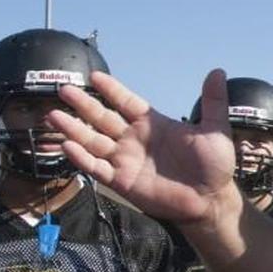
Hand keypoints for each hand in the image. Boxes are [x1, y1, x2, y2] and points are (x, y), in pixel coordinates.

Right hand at [48, 69, 240, 228]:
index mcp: (153, 124)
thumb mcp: (215, 129)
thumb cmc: (214, 165)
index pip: (126, 102)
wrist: (211, 199)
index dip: (111, 90)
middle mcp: (135, 140)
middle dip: (83, 104)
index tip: (94, 76)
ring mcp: (126, 160)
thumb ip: (213, 101)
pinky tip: (67, 145)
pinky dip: (81, 158)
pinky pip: (96, 168)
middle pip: (102, 118)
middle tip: (64, 89)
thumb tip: (218, 72)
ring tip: (54, 115)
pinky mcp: (123, 181)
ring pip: (93, 141)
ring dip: (73, 129)